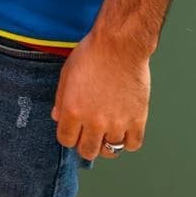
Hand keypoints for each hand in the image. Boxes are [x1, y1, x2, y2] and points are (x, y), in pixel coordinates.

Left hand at [52, 33, 150, 162]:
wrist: (120, 45)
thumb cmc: (91, 55)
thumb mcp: (67, 74)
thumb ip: (61, 100)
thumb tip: (58, 118)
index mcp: (73, 111)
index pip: (66, 140)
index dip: (68, 135)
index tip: (73, 129)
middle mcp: (94, 121)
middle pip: (87, 151)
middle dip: (85, 144)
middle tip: (89, 133)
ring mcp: (117, 122)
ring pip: (110, 150)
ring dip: (106, 142)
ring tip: (106, 130)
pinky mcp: (137, 119)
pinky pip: (133, 144)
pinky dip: (127, 141)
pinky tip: (123, 130)